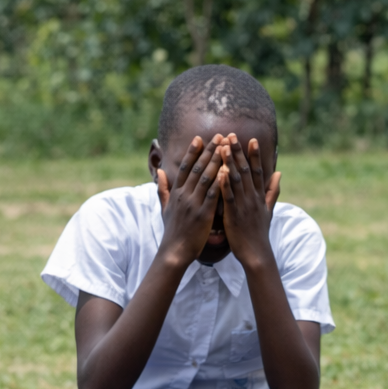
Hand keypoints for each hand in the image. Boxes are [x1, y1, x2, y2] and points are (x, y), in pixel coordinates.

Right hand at [156, 134, 227, 265]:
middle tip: (219, 136)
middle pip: (198, 168)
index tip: (200, 138)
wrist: (174, 252)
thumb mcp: (164, 208)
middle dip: (209, 151)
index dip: (192, 152)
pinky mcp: (203, 214)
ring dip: (216, 161)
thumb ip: (163, 189)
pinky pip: (212, 194)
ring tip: (226, 147)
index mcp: (176, 193)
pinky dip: (219, 182)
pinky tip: (227, 170)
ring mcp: (193, 204)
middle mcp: (184, 195)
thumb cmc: (172, 231)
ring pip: (206, 178)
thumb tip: (160, 172)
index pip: (185, 167)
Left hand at [214, 133, 280, 268]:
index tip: (251, 139)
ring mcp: (243, 206)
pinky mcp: (234, 215)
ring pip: (236, 180)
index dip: (254, 155)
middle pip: (245, 171)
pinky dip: (224, 183)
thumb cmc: (259, 233)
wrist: (257, 254)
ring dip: (229, 162)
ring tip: (223, 146)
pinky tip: (220, 171)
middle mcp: (252, 198)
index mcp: (258, 196)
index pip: (257, 171)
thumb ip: (272, 191)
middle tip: (232, 134)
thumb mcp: (269, 210)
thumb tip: (279, 173)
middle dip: (239, 152)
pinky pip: (229, 196)